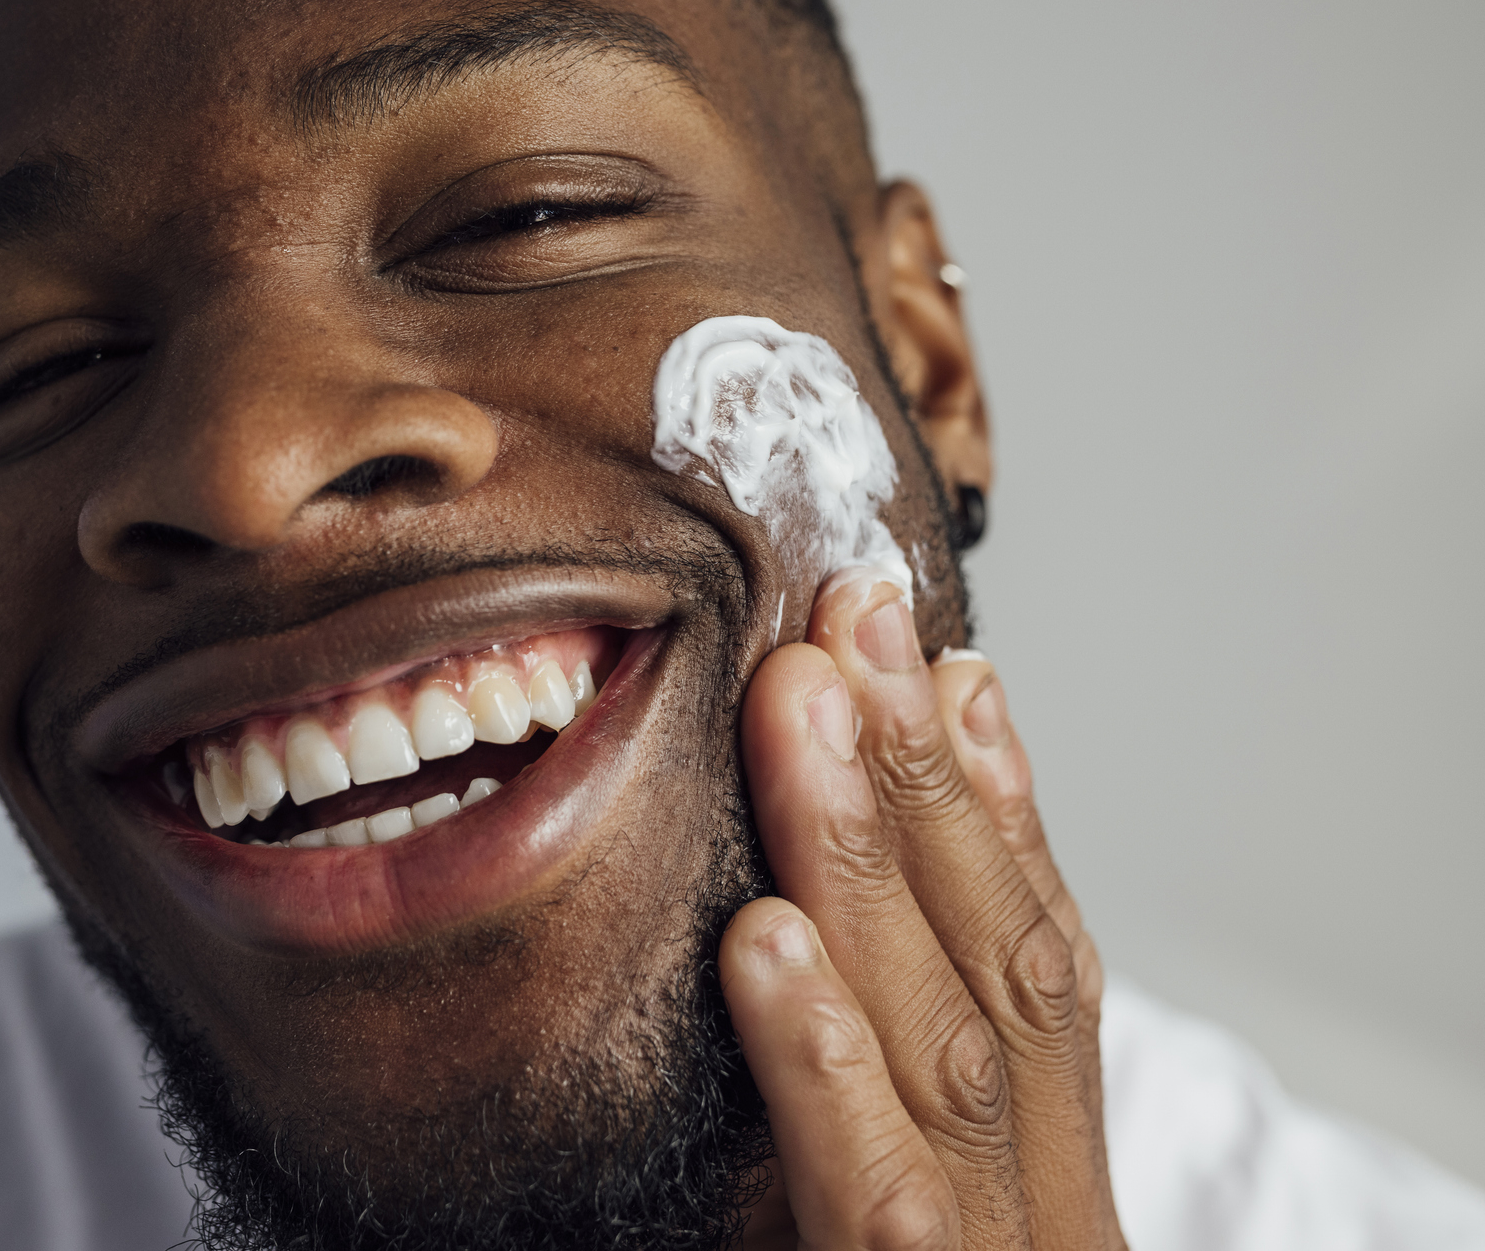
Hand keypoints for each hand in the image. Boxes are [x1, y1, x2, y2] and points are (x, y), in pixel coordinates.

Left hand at [721, 578, 1123, 1249]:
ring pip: (947, 1043)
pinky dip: (822, 1056)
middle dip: (926, 777)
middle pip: (1000, 966)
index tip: (933, 654)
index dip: (992, 798)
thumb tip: (809, 896)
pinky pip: (874, 1192)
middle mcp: (1040, 1215)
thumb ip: (873, 1065)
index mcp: (1042, 1178)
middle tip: (852, 616)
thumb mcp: (878, 1187)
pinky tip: (765, 937)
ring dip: (871, 854)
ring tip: (801, 702)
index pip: (1038, 956)